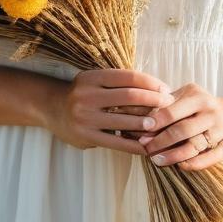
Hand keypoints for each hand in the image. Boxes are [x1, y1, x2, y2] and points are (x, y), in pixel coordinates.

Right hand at [45, 68, 174, 155]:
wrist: (53, 109)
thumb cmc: (84, 94)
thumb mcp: (96, 81)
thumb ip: (118, 83)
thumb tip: (155, 88)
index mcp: (92, 77)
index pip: (128, 76)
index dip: (150, 82)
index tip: (166, 88)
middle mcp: (87, 95)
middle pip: (129, 96)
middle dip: (153, 100)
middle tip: (169, 104)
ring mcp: (85, 117)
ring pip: (125, 120)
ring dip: (147, 123)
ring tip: (162, 124)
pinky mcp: (86, 136)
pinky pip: (116, 142)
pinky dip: (134, 145)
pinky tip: (147, 146)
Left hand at [136, 83, 222, 171]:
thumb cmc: (208, 106)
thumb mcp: (192, 96)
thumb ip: (170, 102)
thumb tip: (141, 112)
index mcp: (198, 97)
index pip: (172, 110)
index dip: (155, 122)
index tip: (140, 130)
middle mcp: (211, 112)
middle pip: (181, 129)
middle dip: (160, 141)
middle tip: (145, 148)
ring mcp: (221, 129)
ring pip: (194, 145)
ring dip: (173, 155)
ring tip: (157, 160)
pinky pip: (209, 158)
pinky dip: (193, 163)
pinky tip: (180, 166)